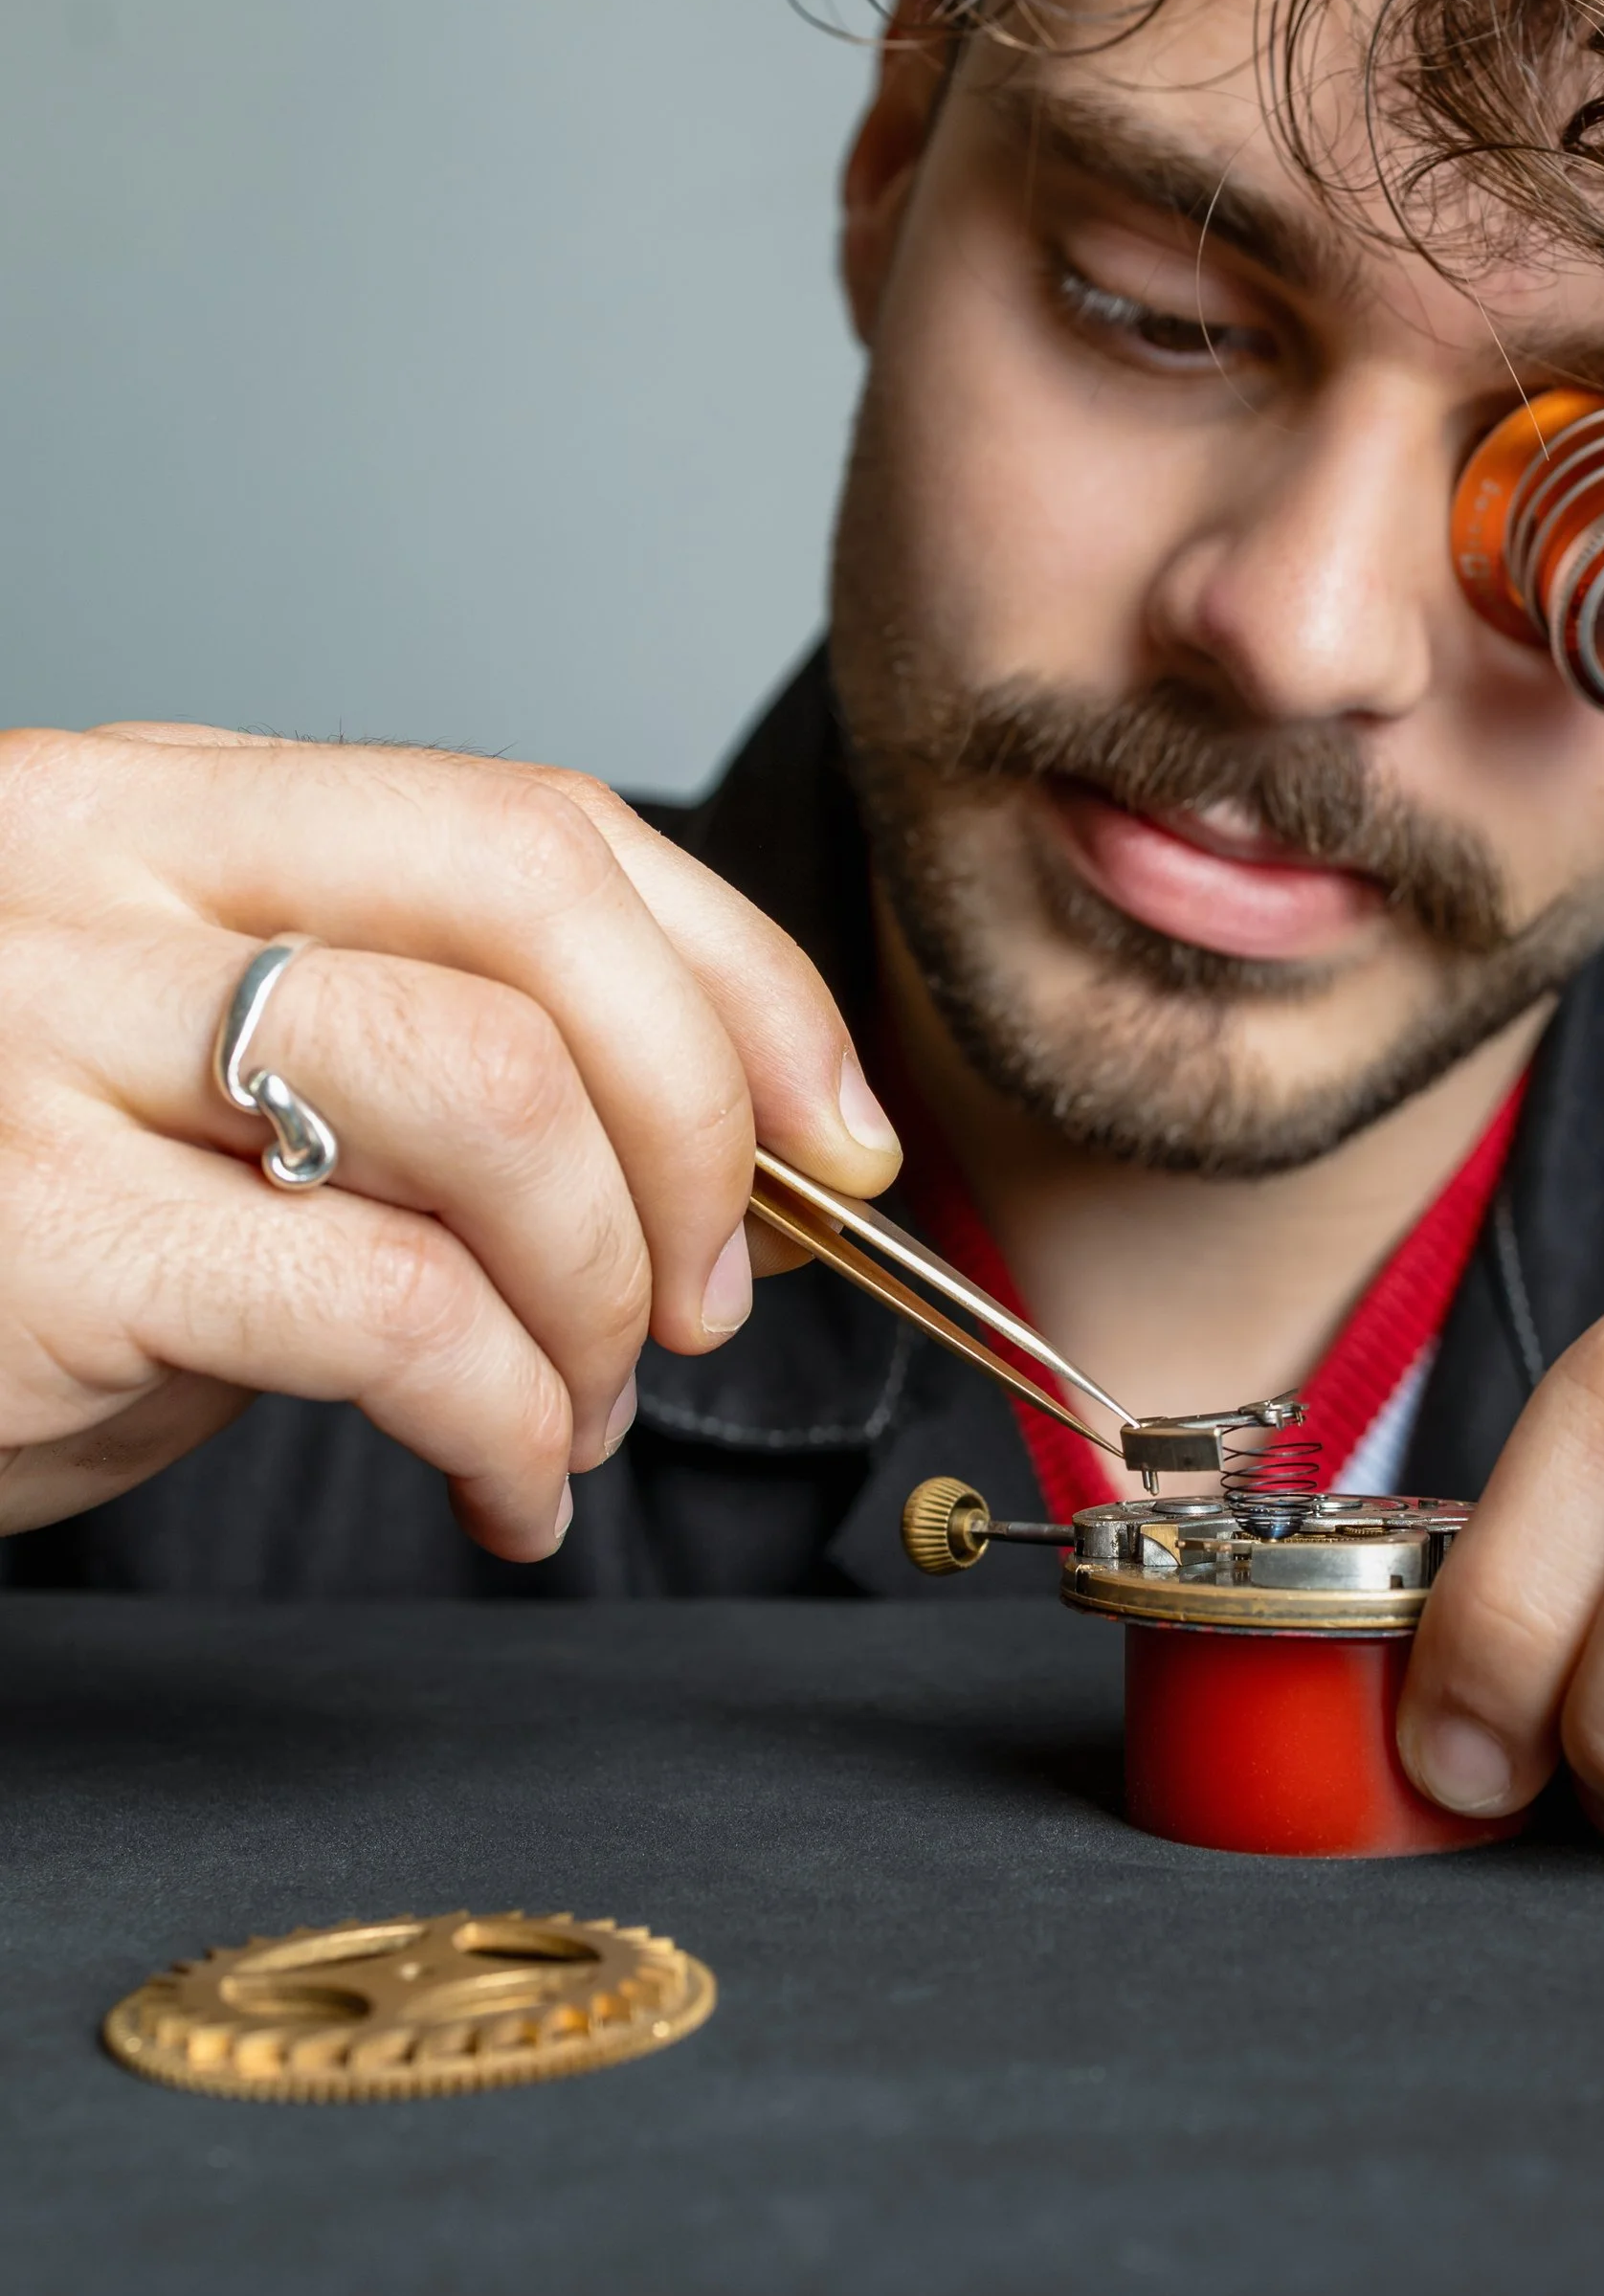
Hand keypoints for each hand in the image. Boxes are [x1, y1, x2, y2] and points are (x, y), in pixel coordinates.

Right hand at [0, 724, 898, 1554]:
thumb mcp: (175, 1090)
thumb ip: (393, 1068)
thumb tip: (701, 1160)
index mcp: (162, 809)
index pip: (530, 826)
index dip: (736, 978)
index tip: (831, 1130)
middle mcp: (97, 875)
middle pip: (538, 917)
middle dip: (698, 1125)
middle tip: (708, 1292)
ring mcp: (45, 1036)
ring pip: (492, 1100)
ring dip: (604, 1290)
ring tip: (579, 1405)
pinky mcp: (33, 1231)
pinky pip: (394, 1310)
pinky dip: (513, 1421)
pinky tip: (501, 1485)